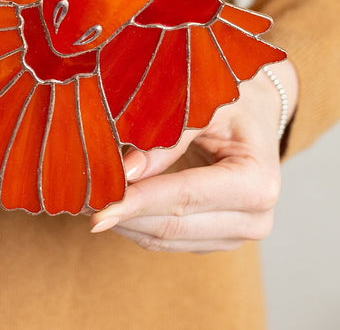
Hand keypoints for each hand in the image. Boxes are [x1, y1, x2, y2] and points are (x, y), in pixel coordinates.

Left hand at [88, 59, 298, 252]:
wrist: (257, 112)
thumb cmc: (232, 100)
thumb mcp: (204, 105)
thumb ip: (168, 138)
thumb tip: (125, 172)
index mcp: (257, 182)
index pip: (186, 196)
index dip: (138, 202)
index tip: (97, 209)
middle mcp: (255, 218)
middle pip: (174, 224)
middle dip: (125, 214)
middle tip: (82, 201)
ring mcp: (237, 234)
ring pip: (166, 238)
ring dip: (126, 223)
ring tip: (91, 200)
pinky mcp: (217, 239)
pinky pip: (168, 239)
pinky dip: (137, 224)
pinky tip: (114, 206)